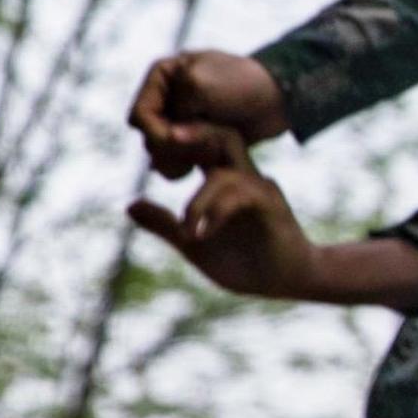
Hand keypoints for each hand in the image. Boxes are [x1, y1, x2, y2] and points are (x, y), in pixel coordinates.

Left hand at [125, 147, 417, 310]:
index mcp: (228, 182)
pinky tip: (202, 236)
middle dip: (194, 135)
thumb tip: (129, 205)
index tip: (152, 156)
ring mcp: (262, 190)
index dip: (181, 139)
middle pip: (224, 136)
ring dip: (197, 202)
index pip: (207, 143)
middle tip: (164, 146)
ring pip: (224, 174)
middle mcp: (248, 177)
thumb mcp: (194, 245)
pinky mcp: (273, 207)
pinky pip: (240, 196)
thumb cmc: (246, 264)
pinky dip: (216, 213)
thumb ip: (165, 225)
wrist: (288, 282)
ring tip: (186, 233)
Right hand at [129, 47, 288, 175]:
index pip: (140, 115)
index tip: (180, 140)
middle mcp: (167, 98)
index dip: (156, 132)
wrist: (280, 96)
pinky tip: (205, 165)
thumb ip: (177, 110)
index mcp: (162, 76)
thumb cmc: (242, 83)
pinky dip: (189, 165)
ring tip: (208, 155)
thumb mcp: (201, 84)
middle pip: (148, 138)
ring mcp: (181, 119)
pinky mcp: (196, 138)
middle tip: (201, 150)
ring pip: (162, 153)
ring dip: (181, 160)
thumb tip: (170, 139)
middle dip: (172, 148)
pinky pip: (179, 160)